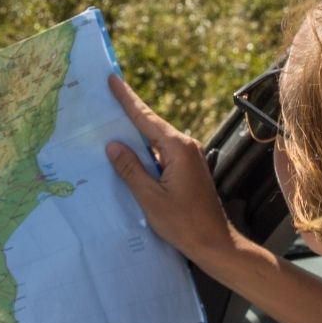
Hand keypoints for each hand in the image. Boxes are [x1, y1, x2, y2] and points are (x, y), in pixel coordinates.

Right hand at [105, 75, 237, 268]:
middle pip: (150, 125)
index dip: (127, 99)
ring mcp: (189, 157)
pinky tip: (128, 154)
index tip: (113, 79)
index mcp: (178, 148)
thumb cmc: (183, 223)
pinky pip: (161, 153)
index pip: (146, 118)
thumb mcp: (150, 197)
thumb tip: (113, 145)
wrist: (215, 243)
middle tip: (106, 96)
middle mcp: (186, 146)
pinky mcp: (188, 169)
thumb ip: (130, 169)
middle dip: (128, 112)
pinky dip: (144, 151)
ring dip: (135, 134)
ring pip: (155, 140)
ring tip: (110, 124)